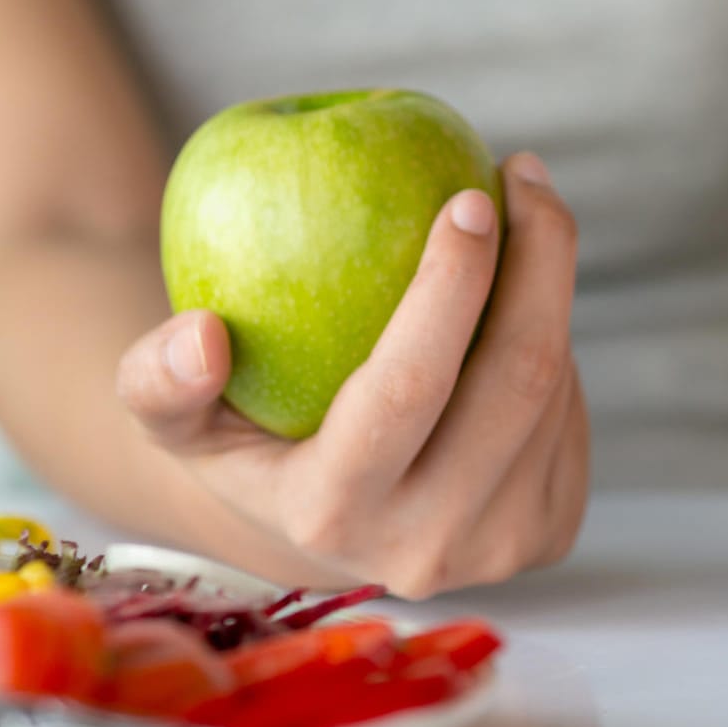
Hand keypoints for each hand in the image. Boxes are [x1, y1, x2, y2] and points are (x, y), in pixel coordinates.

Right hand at [116, 153, 588, 597]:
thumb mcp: (177, 418)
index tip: (469, 198)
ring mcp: (499, 549)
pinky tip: (525, 294)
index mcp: (330, 516)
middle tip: (524, 177)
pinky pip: (570, 413)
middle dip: (541, 260)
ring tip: (524, 217)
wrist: (326, 527)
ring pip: (554, 389)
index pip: (407, 388)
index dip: (451, 286)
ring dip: (550, 289)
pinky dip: (554, 339)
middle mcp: (424, 548)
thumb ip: (156, 379)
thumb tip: (200, 334)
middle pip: (516, 381)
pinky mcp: (551, 533)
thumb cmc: (246, 437)